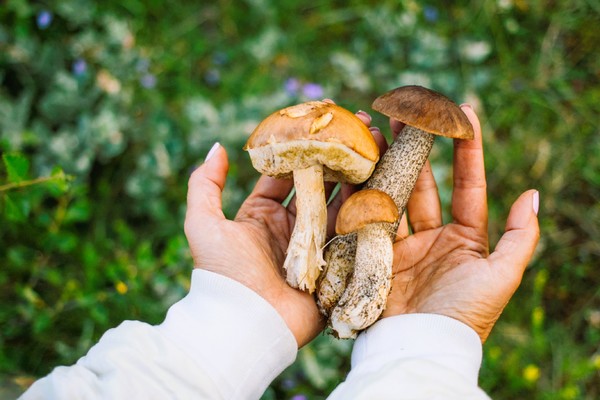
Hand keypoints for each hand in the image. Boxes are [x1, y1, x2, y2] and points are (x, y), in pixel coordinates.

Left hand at [183, 109, 382, 346]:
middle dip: (338, 156)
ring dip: (359, 176)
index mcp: (262, 216)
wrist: (245, 324)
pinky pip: (354, 233)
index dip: (302, 148)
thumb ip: (204, 184)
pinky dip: (368, 209)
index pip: (285, 174)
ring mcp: (315, 247)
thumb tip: (218, 146)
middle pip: (319, 185)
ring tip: (378, 145)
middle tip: (360, 127)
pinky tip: (385, 182)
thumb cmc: (222, 274)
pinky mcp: (335, 266)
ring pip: (341, 204)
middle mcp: (291, 229)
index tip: (321, 122)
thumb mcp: (202, 224)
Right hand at [382, 104, 539, 341]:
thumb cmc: (466, 314)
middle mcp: (432, 236)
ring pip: (394, 192)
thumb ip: (519, 236)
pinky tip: (357, 163)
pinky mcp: (374, 252)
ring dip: (386, 161)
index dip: (467, 150)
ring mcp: (401, 243)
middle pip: (425, 182)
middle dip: (417, 146)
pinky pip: (369, 215)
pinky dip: (362, 190)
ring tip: (378, 128)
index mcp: (465, 237)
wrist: (420, 346)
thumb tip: (532, 194)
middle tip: (409, 112)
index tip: (465, 112)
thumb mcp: (502, 275)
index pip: (467, 185)